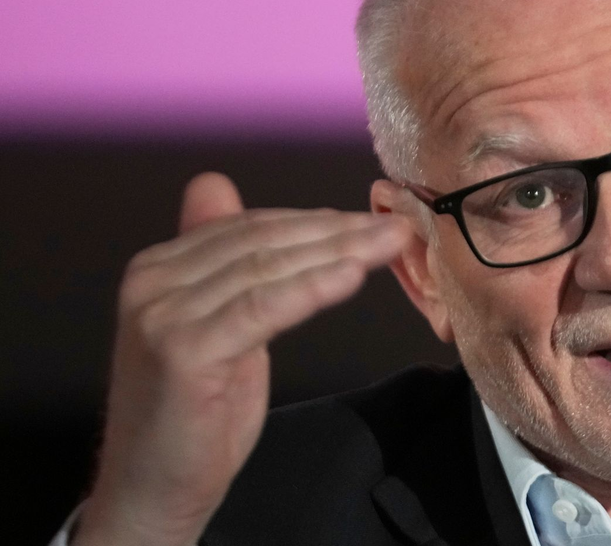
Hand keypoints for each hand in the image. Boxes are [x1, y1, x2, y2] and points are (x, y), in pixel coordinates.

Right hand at [73, 173, 407, 545]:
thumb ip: (223, 266)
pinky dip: (311, 289)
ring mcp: (163, 314)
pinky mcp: (182, 350)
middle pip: (262, 243)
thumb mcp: (215, 326)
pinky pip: (262, 308)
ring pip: (266, 270)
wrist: (153, 488)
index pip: (250, 227)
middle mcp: (152, 280)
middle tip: (394, 228)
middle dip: (335, 232)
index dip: (315, 220)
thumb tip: (218, 186)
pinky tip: (352, 277)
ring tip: (387, 246)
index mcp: (159, 267)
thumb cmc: (192, 412)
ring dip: (336, 253)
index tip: (371, 220)